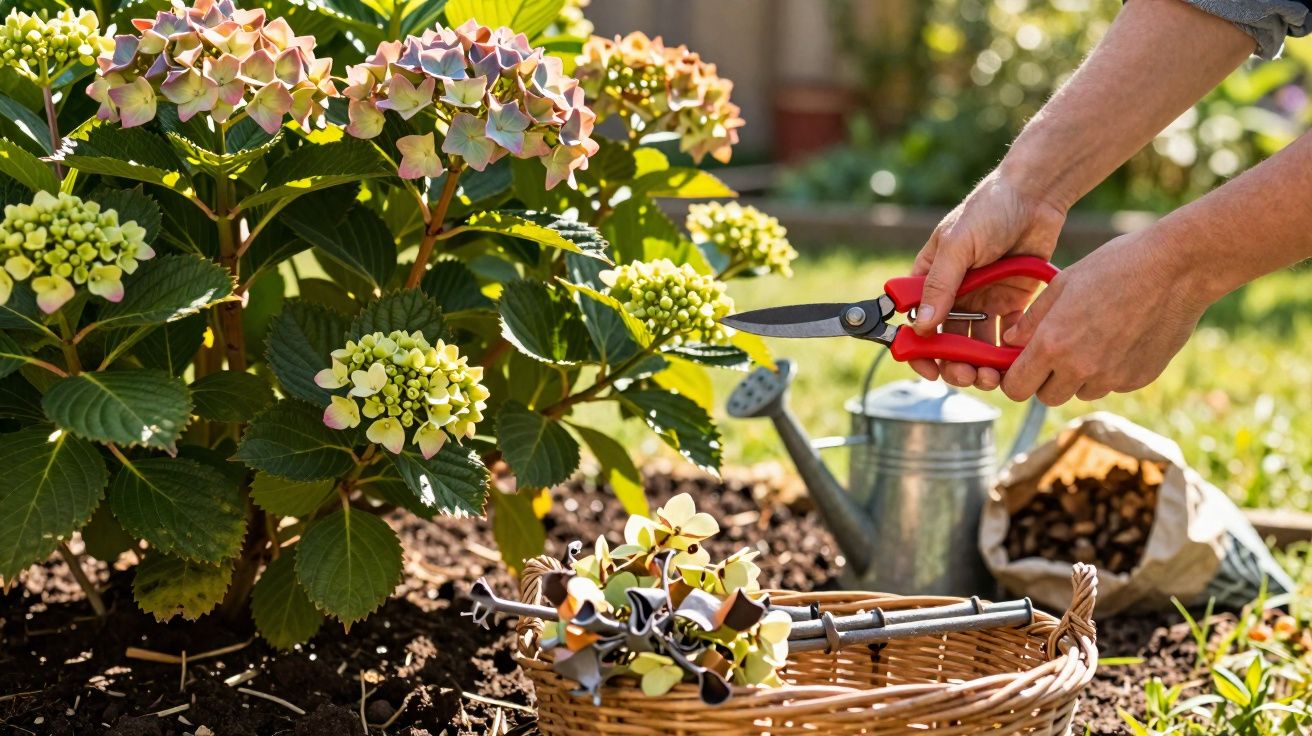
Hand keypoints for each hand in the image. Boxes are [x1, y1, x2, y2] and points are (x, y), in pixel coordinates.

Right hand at [909, 170, 1066, 389]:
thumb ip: (939, 286)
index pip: (916, 322)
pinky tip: (1014, 353)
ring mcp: (983, 300)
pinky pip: (1006, 334)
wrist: (1035, 195)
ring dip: (982, 363)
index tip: (930, 370)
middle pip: (948, 341)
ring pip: (977, 344)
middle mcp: (954, 293)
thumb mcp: (958, 245)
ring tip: (993, 374)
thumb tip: (920, 326)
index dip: (920, 351)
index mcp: (931, 278)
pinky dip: (1008, 349)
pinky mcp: (1011, 301)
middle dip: (955, 364)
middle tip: (969, 376)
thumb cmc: (989, 210)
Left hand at [999, 229, 1206, 404]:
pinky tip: (1122, 338)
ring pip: (1080, 392)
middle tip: (1056, 352)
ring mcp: (1112, 377)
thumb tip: (1009, 342)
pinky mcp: (1138, 379)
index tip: (1020, 367)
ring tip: (1094, 338)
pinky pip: (1112, 385)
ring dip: (1079, 376)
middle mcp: (1080, 368)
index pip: (1017, 388)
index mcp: (1053, 344)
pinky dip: (1110, 371)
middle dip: (1045, 380)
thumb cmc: (1115, 267)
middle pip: (1046, 397)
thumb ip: (1032, 319)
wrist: (1176, 269)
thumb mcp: (1063, 284)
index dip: (1014, 380)